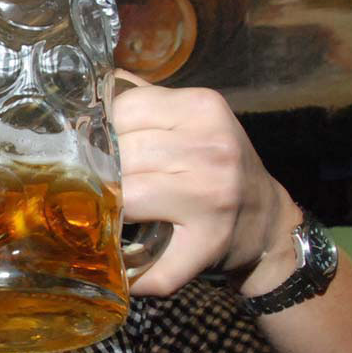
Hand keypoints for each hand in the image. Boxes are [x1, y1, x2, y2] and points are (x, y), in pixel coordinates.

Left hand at [111, 72, 297, 295]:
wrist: (266, 220)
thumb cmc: (214, 166)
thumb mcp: (189, 119)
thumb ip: (142, 100)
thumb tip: (84, 84)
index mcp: (201, 108)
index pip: (122, 111)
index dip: (98, 134)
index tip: (92, 151)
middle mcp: (211, 148)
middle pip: (120, 156)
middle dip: (99, 175)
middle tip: (94, 188)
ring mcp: (211, 196)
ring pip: (124, 199)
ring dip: (107, 213)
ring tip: (107, 215)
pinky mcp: (208, 243)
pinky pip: (146, 259)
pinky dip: (128, 268)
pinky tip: (127, 260)